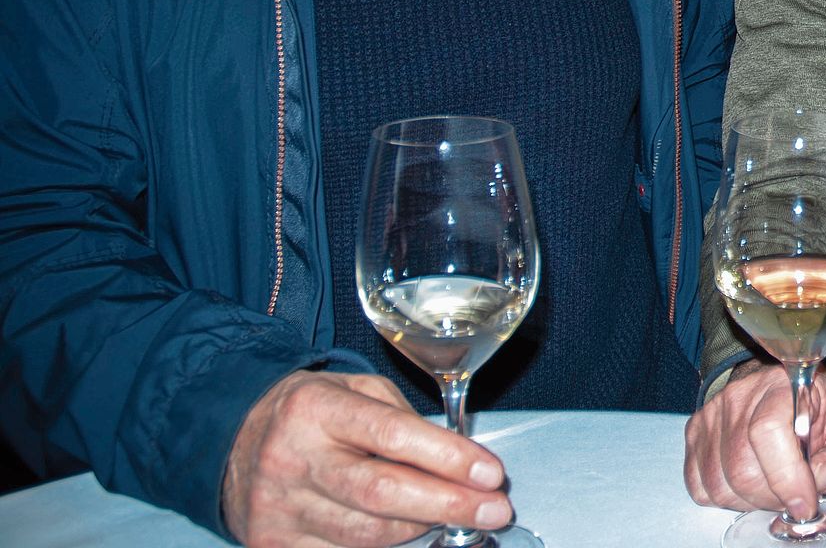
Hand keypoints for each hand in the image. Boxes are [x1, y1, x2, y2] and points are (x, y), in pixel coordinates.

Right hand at [221, 369, 510, 546]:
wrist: (233, 440)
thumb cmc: (311, 412)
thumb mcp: (355, 390)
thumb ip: (405, 419)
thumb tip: (463, 461)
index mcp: (315, 408)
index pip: (391, 435)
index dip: (447, 457)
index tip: (490, 473)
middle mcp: (292, 458)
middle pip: (381, 493)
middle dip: (449, 504)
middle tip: (496, 509)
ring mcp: (278, 507)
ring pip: (367, 534)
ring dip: (423, 527)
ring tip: (457, 516)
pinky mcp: (272, 544)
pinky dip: (386, 546)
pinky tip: (411, 532)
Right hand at [683, 361, 825, 518]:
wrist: (790, 393)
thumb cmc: (820, 413)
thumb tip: (819, 481)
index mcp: (784, 386)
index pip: (767, 431)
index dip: (786, 477)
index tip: (805, 504)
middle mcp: (740, 395)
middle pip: (742, 468)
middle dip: (774, 498)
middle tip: (795, 497)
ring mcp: (713, 414)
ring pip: (720, 483)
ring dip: (751, 502)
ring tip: (775, 488)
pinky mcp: (696, 433)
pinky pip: (701, 486)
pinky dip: (727, 499)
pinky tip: (750, 485)